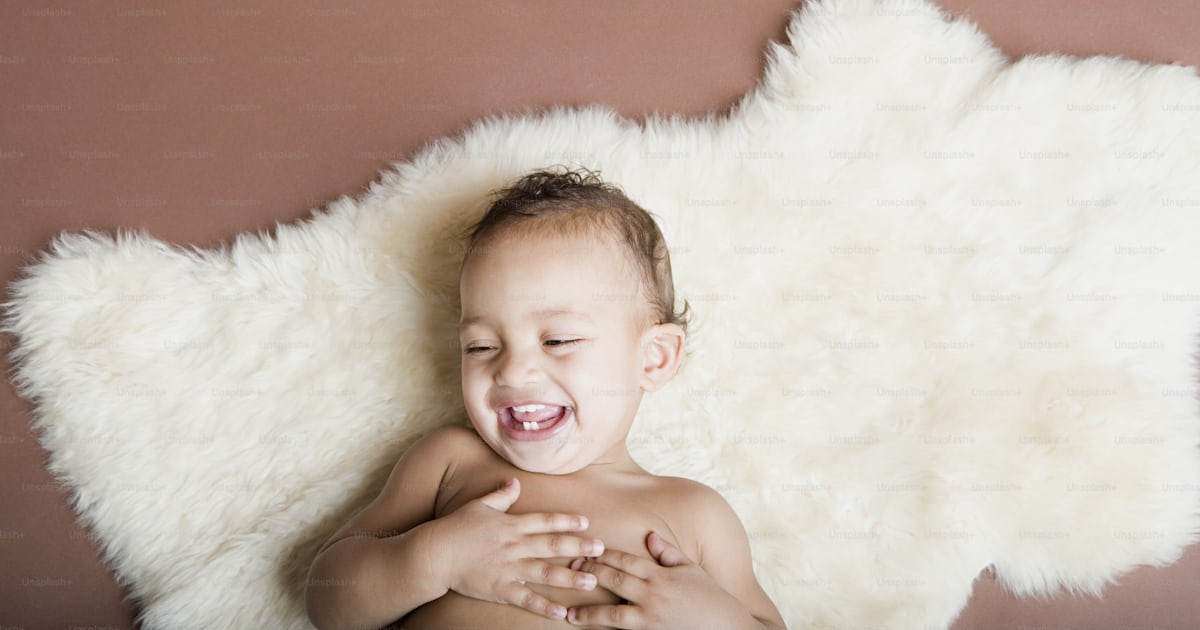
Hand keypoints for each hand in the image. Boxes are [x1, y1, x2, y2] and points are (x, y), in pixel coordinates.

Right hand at [430, 478, 604, 619]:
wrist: (434, 553)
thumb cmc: (455, 527)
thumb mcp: (479, 505)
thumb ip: (500, 495)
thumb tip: (515, 482)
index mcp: (511, 525)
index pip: (545, 521)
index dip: (566, 521)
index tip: (586, 522)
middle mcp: (515, 545)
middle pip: (552, 545)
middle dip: (579, 546)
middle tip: (601, 549)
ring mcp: (509, 568)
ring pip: (546, 573)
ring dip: (570, 577)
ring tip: (592, 581)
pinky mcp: (500, 589)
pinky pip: (526, 599)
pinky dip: (544, 607)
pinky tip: (562, 613)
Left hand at [566, 532, 753, 628]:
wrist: (727, 628)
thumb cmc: (710, 597)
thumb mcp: (691, 569)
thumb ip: (667, 553)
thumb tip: (649, 536)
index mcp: (662, 576)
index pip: (626, 560)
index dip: (604, 554)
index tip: (585, 550)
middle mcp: (654, 596)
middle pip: (615, 581)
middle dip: (591, 574)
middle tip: (570, 570)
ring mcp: (652, 620)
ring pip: (613, 614)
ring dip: (588, 613)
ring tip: (569, 613)